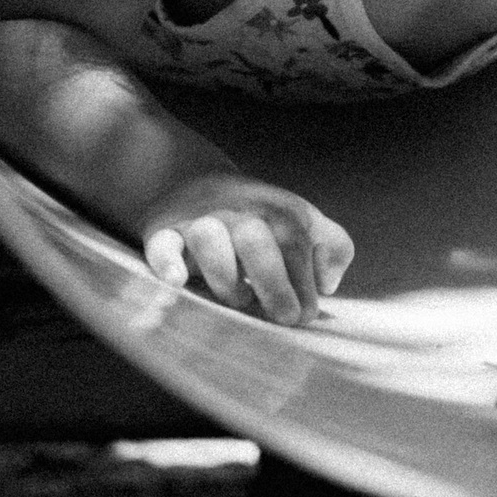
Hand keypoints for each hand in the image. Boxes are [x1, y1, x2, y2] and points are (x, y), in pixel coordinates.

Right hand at [139, 178, 354, 325]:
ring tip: (238, 297)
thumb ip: (335, 247)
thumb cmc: (259, 218)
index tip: (302, 316)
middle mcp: (239, 214)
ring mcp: (200, 222)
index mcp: (279, 213)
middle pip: (256, 241)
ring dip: (225, 277)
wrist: (191, 179)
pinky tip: (178, 280)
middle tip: (282, 317)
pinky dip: (167, 263)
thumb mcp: (304, 220)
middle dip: (274, 286)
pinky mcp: (164, 233)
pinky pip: (161, 245)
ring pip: (209, 240)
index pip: (297, 249)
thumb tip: (328, 284)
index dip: (304, 289)